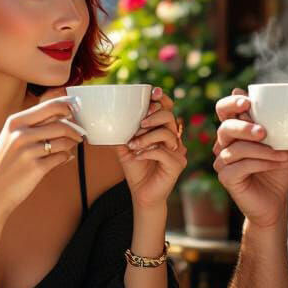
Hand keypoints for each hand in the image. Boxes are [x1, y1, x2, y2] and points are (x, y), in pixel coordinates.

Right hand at [0, 91, 85, 215]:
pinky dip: (66, 157)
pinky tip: (63, 158)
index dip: (68, 107)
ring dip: (72, 144)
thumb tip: (61, 116)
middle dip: (75, 129)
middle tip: (79, 133)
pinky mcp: (37, 168)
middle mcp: (21, 134)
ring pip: (64, 141)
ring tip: (69, 147)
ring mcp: (29, 151)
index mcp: (15, 122)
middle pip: (61, 123)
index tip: (76, 111)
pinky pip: (62, 157)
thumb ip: (31, 126)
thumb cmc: (2, 165)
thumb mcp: (9, 138)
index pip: (50, 106)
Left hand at [117, 87, 186, 208]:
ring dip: (147, 137)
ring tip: (134, 145)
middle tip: (140, 123)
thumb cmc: (136, 170)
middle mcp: (174, 139)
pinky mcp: (177, 164)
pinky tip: (138, 156)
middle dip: (153, 117)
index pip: (168, 109)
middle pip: (169, 117)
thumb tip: (110, 118)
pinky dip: (148, 152)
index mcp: (164, 131)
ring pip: (166, 134)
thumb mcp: (126, 148)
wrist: (142, 194)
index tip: (153, 92)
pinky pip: (163, 152)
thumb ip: (123, 133)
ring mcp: (178, 152)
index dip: (163, 99)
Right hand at [213, 89, 287, 229]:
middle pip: (225, 128)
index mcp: (236, 131)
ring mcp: (223, 161)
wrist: (277, 200)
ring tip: (282, 155)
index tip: (247, 102)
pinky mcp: (225, 177)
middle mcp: (224, 144)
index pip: (224, 110)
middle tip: (263, 132)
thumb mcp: (283, 143)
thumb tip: (280, 105)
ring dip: (262, 150)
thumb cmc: (278, 168)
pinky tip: (276, 164)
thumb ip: (278, 125)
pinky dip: (261, 163)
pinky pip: (240, 166)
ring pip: (236, 149)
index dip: (231, 103)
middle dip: (244, 127)